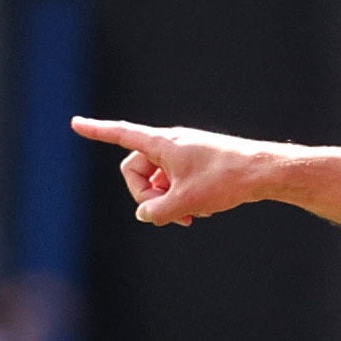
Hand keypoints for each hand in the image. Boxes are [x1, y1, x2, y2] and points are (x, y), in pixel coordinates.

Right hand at [70, 116, 273, 225]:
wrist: (264, 172)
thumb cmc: (225, 180)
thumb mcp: (185, 202)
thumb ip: (157, 212)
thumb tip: (146, 214)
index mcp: (162, 144)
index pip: (122, 135)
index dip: (98, 131)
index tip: (76, 123)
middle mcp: (171, 144)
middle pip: (137, 170)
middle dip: (145, 195)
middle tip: (164, 215)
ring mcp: (186, 154)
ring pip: (160, 180)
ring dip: (167, 202)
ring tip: (190, 217)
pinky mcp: (199, 165)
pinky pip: (177, 183)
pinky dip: (183, 199)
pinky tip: (202, 212)